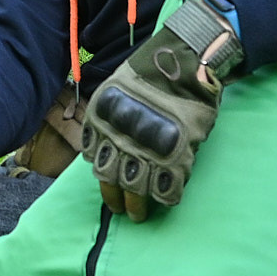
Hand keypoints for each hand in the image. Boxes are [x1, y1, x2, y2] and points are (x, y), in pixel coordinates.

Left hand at [83, 0, 244, 220]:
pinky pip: (167, 189)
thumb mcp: (116, 91)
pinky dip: (167, 197)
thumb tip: (115, 142)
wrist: (181, 60)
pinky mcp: (173, 159)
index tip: (110, 185)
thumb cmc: (150, 70)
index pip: (96, 163)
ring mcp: (145, 153)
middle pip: (112, 182)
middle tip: (124, 210)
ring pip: (136, 191)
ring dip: (138, 206)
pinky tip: (168, 200)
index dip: (104, 178)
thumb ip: (113, 119)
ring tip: (141, 214)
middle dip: (117, 200)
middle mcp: (117, 143)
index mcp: (99, 125)